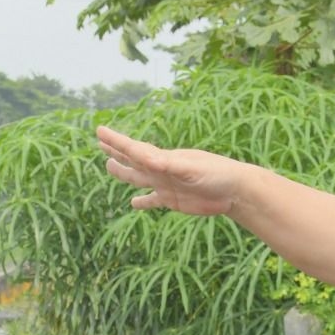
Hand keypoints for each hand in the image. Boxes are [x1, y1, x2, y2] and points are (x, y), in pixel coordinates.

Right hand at [94, 126, 251, 216]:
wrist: (235, 190)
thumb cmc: (216, 174)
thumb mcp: (190, 167)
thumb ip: (168, 164)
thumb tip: (147, 159)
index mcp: (163, 158)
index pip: (133, 149)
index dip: (115, 141)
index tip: (99, 131)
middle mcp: (161, 170)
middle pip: (132, 160)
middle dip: (116, 151)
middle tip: (101, 143)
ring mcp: (166, 185)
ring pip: (138, 178)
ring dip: (124, 172)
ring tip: (109, 166)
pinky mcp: (173, 200)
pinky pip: (152, 201)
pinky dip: (142, 202)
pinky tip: (133, 204)